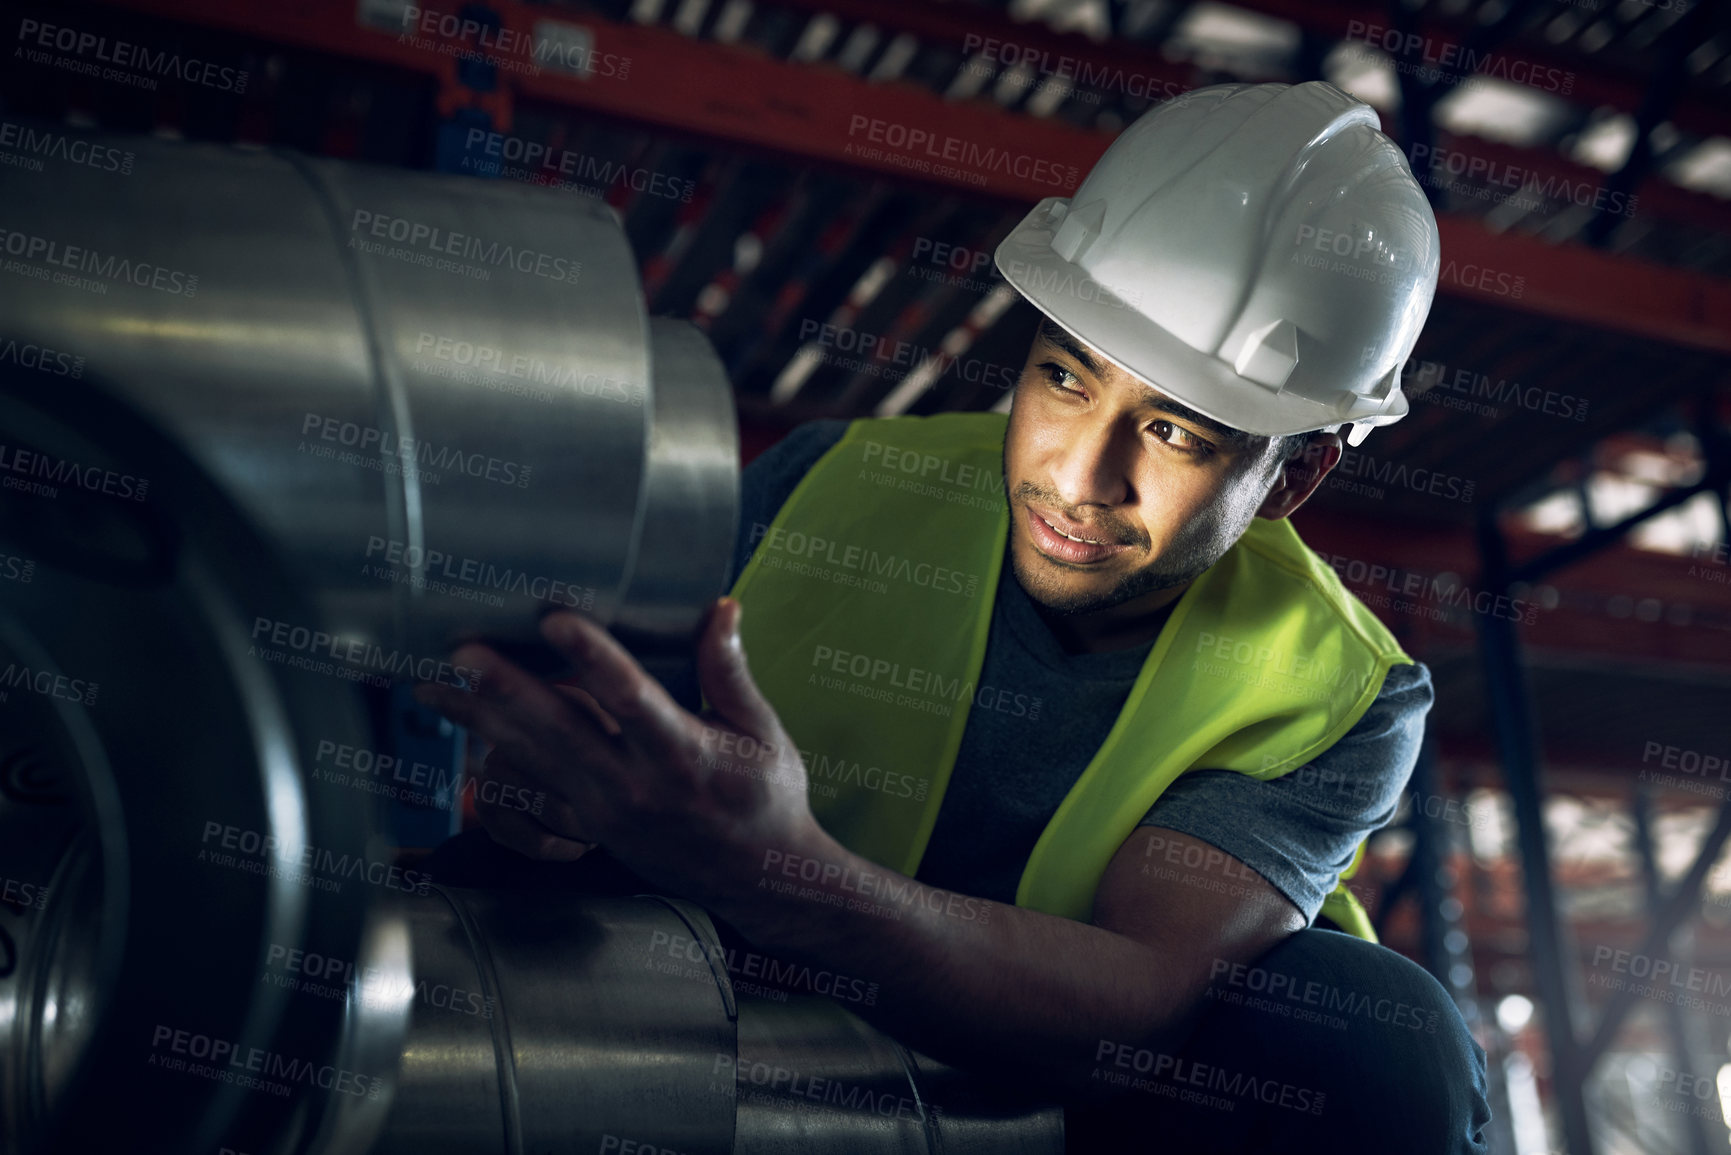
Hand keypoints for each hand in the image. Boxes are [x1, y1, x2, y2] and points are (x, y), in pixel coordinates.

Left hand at [415, 597, 822, 911]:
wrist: (759, 880)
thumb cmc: (767, 799)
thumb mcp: (763, 731)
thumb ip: (730, 670)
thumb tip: (721, 607)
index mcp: (684, 755)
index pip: (630, 700)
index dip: (590, 658)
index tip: (554, 620)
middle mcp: (637, 786)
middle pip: (561, 731)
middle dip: (508, 690)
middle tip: (463, 652)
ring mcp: (605, 811)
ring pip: (533, 759)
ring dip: (481, 721)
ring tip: (433, 685)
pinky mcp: (588, 825)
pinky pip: (531, 789)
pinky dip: (491, 756)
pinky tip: (459, 730)